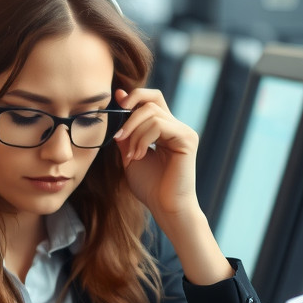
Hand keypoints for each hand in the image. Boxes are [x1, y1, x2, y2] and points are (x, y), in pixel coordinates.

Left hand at [112, 87, 202, 221]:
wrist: (164, 207)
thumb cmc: (149, 186)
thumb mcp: (130, 154)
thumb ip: (126, 133)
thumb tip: (118, 106)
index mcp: (164, 129)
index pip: (151, 100)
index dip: (134, 95)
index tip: (116, 100)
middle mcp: (176, 127)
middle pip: (151, 100)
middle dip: (128, 115)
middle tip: (117, 137)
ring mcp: (183, 131)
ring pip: (151, 112)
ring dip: (133, 132)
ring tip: (130, 155)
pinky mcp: (186, 138)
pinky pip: (158, 125)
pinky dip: (143, 139)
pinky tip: (139, 155)